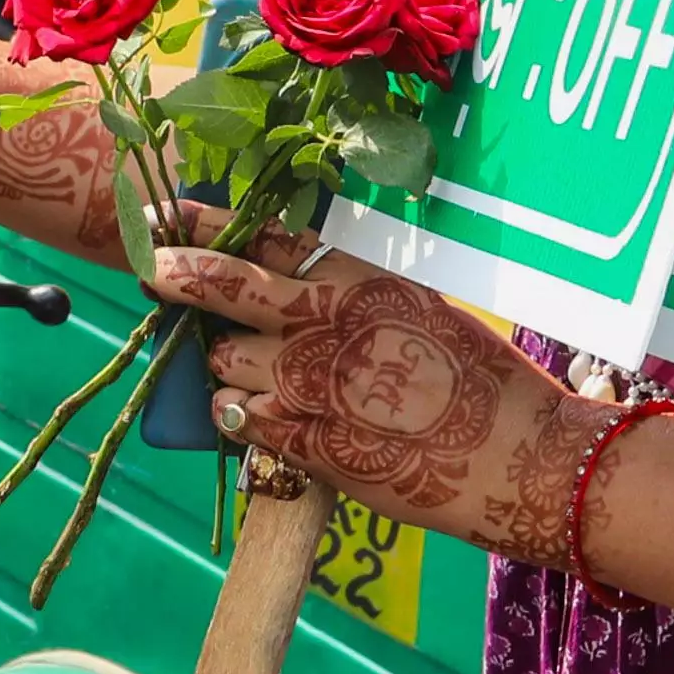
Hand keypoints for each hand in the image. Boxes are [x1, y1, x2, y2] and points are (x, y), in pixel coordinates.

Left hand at [151, 234, 591, 570]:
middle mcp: (328, 327)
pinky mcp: (309, 444)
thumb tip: (296, 294)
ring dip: (226, 368)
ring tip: (249, 373)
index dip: (210, 225)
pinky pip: (244, 422)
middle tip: (153, 270)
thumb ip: (352, 301)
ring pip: (226, 364)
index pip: (269, 239)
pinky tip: (259, 417)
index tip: (167, 214)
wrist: (521, 459)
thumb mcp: (419, 312)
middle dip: (179, 277)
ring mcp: (313, 387)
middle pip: (226, 290)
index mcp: (360, 284)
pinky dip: (242, 417)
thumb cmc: (482, 382)